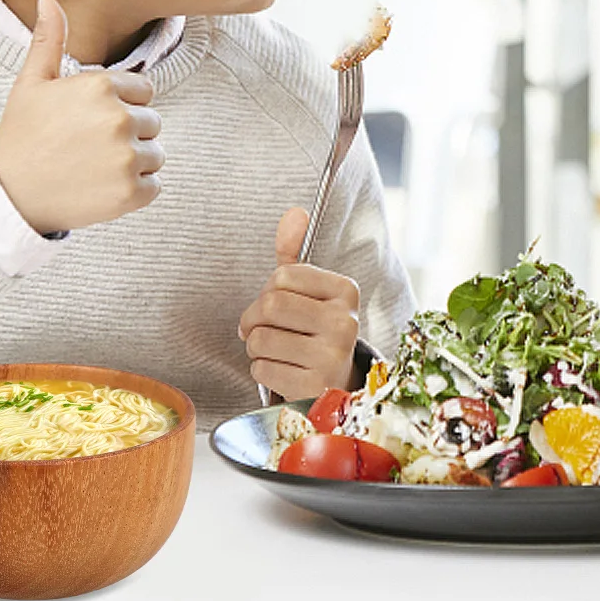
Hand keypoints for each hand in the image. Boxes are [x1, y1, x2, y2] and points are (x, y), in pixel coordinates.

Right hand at [0, 0, 163, 233]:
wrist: (7, 194)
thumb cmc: (21, 135)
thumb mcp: (32, 82)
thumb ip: (49, 39)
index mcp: (102, 86)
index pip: (143, 91)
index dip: (120, 106)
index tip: (89, 122)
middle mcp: (119, 118)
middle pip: (151, 123)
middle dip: (127, 135)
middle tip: (88, 148)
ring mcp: (126, 157)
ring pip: (154, 154)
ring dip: (132, 163)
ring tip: (93, 168)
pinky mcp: (131, 192)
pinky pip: (154, 186)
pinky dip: (134, 191)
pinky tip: (101, 189)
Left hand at [238, 207, 359, 398]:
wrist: (334, 383)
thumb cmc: (313, 331)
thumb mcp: (307, 292)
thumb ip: (294, 254)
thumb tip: (294, 213)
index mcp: (346, 291)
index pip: (283, 277)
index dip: (266, 291)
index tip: (272, 305)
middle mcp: (345, 322)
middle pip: (270, 306)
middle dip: (253, 320)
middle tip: (255, 329)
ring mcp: (333, 357)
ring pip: (261, 340)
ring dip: (256, 347)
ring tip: (274, 350)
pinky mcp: (315, 387)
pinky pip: (262, 369)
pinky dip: (261, 370)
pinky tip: (281, 370)